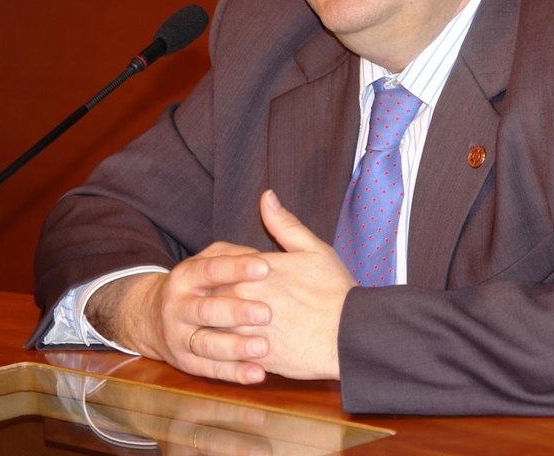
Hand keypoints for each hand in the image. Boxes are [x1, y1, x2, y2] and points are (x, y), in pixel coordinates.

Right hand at [86, 241, 274, 384]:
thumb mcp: (206, 260)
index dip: (236, 268)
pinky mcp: (186, 363)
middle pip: (206, 311)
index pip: (210, 270)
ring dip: (236, 348)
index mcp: (185, 277)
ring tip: (263, 347)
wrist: (150, 317)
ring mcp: (179, 337)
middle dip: (236, 312)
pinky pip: (211, 370)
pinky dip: (235, 373)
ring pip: (207, 345)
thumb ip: (233, 255)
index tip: (265, 268)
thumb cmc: (197, 283)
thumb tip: (264, 257)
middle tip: (266, 313)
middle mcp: (178, 307)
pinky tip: (258, 373)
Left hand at [225, 190, 355, 379]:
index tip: (217, 271)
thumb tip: (266, 197)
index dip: (216, 267)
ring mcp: (246, 329)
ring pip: (212, 326)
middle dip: (206, 296)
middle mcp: (245, 297)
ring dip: (209, 324)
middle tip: (203, 299)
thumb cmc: (334, 291)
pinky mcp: (252, 357)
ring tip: (211, 325)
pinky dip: (223, 351)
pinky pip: (226, 354)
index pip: (218, 264)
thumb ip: (284, 224)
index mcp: (256, 269)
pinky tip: (226, 350)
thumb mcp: (314, 249)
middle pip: (208, 294)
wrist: (349, 336)